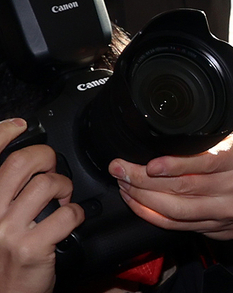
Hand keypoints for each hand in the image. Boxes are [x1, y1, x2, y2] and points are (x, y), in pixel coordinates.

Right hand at [0, 118, 84, 292]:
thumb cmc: (4, 257)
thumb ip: (8, 193)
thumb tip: (30, 163)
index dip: (2, 134)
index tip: (19, 125)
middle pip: (21, 164)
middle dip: (46, 157)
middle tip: (53, 167)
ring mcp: (7, 230)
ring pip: (46, 185)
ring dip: (64, 188)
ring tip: (63, 198)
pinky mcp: (30, 246)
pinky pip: (66, 214)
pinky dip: (76, 214)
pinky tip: (71, 220)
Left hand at [111, 133, 232, 271]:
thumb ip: (215, 135)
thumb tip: (177, 124)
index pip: (204, 162)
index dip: (173, 165)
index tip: (149, 163)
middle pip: (182, 186)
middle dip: (143, 178)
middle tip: (120, 168)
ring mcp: (222, 210)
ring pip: (173, 209)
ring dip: (141, 198)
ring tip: (123, 184)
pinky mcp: (210, 229)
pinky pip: (173, 225)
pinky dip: (150, 215)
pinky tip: (136, 203)